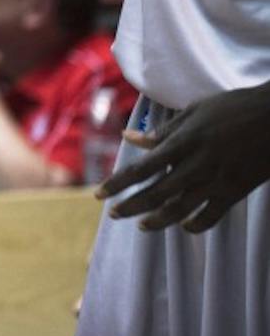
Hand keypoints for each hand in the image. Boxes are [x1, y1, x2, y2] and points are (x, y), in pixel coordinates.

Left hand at [97, 82, 269, 232]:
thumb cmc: (232, 108)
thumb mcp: (193, 112)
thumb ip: (162, 131)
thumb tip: (130, 137)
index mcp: (181, 143)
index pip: (140, 168)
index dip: (117, 183)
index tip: (99, 193)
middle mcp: (195, 165)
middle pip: (155, 193)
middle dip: (131, 205)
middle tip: (113, 214)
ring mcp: (216, 181)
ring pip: (180, 209)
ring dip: (157, 220)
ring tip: (141, 225)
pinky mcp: (235, 191)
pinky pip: (212, 216)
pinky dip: (196, 224)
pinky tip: (184, 226)